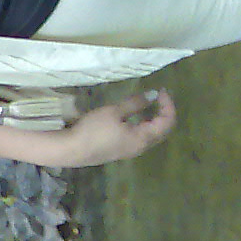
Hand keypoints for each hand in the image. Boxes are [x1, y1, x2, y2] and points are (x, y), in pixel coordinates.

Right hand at [58, 89, 177, 166]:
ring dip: (154, 119)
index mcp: (143, 138)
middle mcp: (142, 147)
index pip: (167, 122)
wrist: (73, 150)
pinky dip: (144, 125)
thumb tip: (152, 94)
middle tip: (158, 96)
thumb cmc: (94, 129)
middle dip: (164, 112)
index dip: (168, 104)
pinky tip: (133, 118)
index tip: (160, 90)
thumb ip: (135, 103)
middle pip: (163, 131)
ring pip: (152, 135)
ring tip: (147, 104)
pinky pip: (141, 138)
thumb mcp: (114, 112)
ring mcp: (131, 150)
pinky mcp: (121, 150)